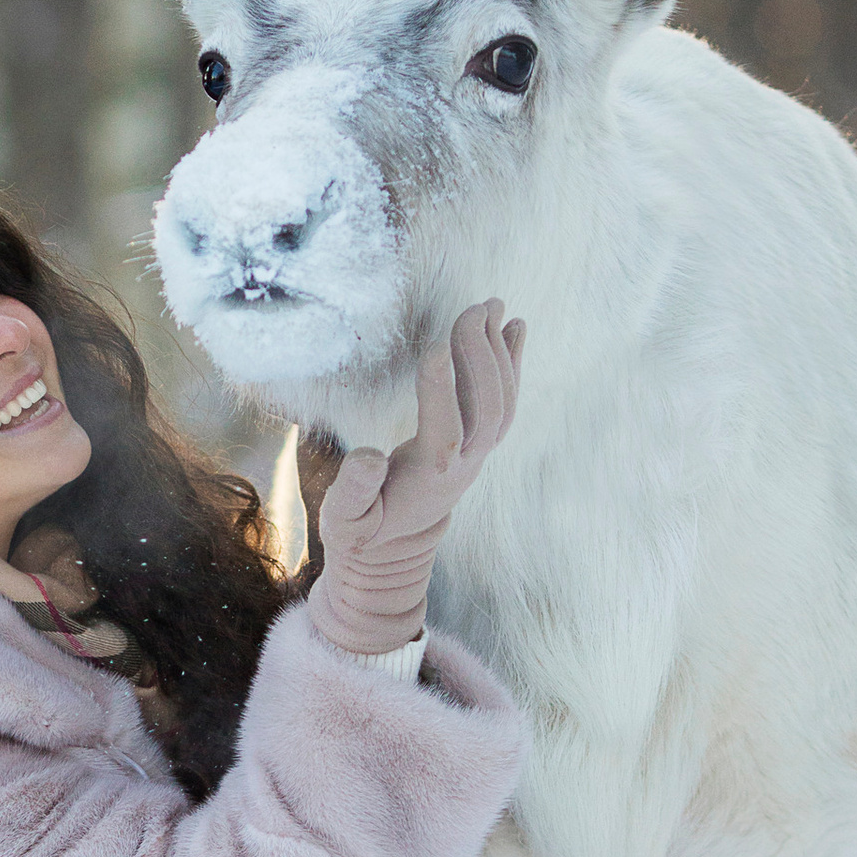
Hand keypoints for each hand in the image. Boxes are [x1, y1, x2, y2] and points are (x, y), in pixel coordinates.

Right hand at [311, 302, 524, 661]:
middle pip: (486, 412)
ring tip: (491, 305)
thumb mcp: (344, 521)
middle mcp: (462, 466)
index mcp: (427, 481)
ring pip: (502, 403)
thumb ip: (353, 492)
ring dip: (500, 352)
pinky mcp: (479, 444)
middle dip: (481, 357)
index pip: (444, 435)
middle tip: (471, 309)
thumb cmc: (362, 531)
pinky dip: (512, 363)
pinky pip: (506, 402)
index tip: (435, 346)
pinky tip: (513, 327)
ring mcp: (477, 455)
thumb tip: (369, 456)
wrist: (394, 551)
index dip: (442, 392)